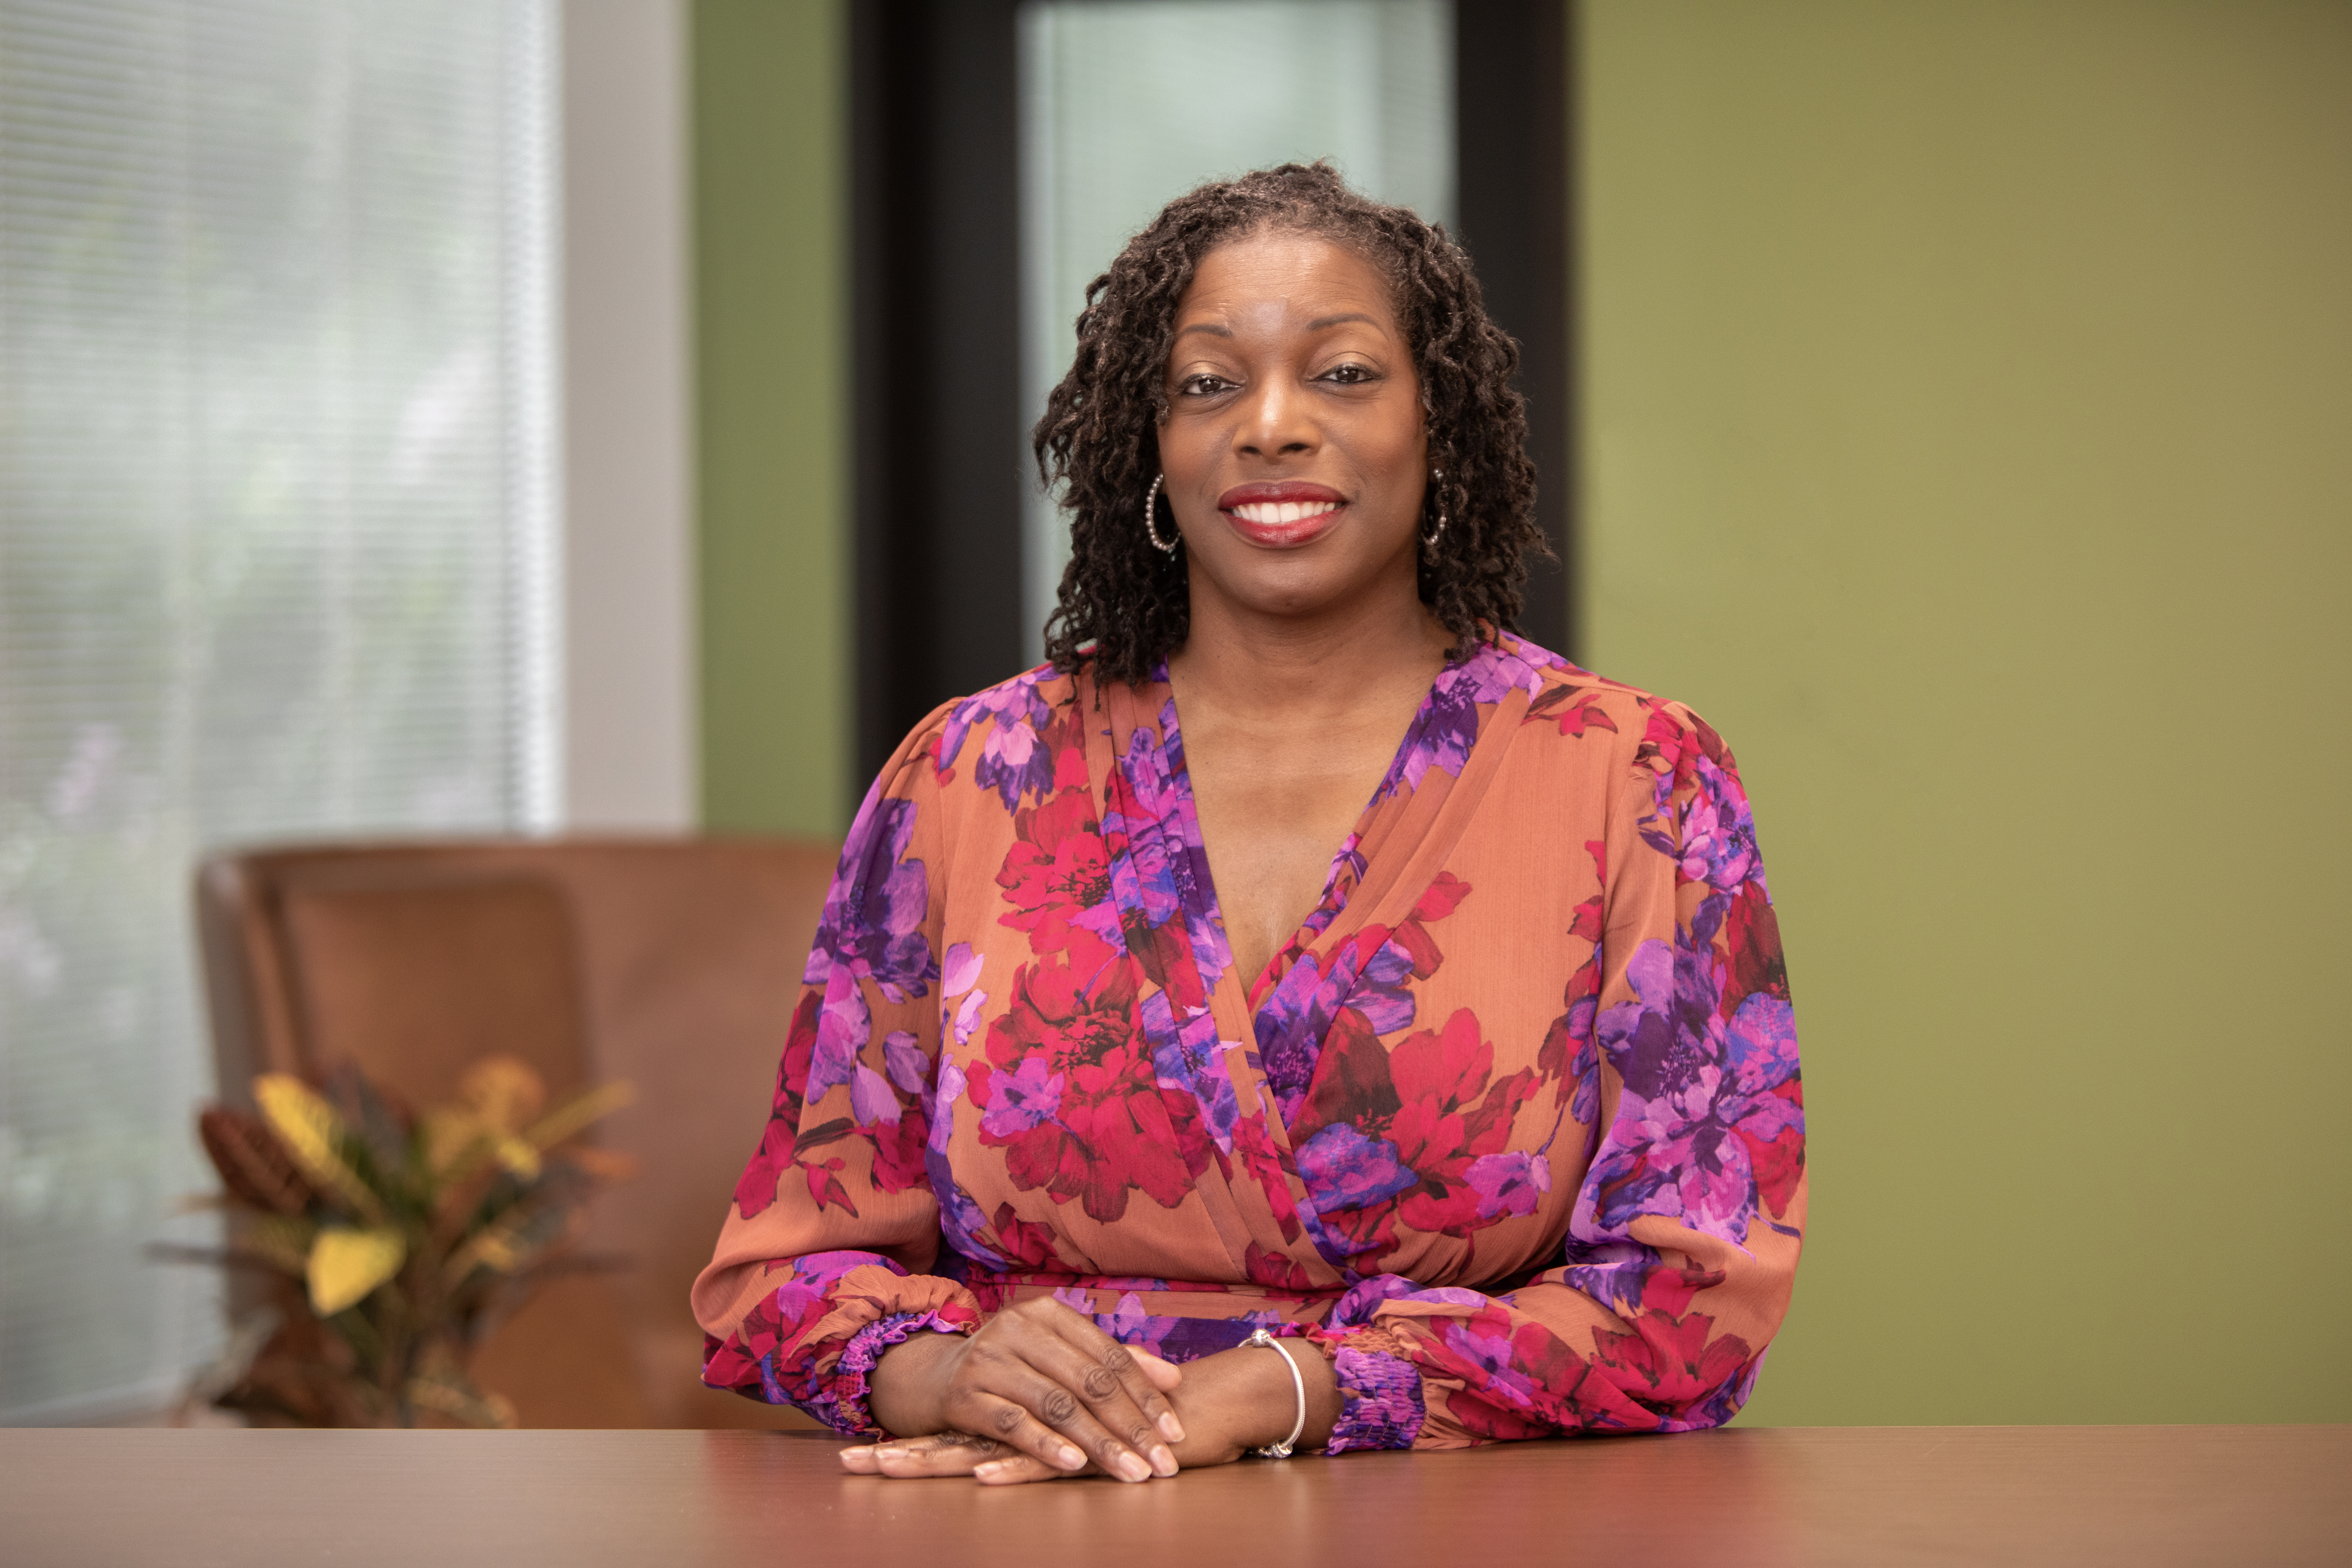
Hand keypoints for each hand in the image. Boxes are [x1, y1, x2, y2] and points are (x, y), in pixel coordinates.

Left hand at [843, 1333, 1341, 1485]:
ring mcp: (1055, 1434)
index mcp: (1024, 1424)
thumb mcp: (1081, 1441)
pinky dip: (1012, 1468)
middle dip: (901, 1454)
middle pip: (954, 1440)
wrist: (1201, 1411)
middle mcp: (1031, 1424)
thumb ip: (1049, 1439)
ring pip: (984, 1450)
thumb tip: (998, 1460)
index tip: (863, 1454)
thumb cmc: (1139, 1426)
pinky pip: (1042, 1461)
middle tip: (845, 1462)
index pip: (958, 1434)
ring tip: (882, 1468)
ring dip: (933, 1462)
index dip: (912, 1443)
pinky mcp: (1086, 1450)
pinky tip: (981, 1475)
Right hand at [849, 1299, 1185, 1482]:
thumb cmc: (1010, 1368)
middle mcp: (1018, 1329)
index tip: (1175, 1431)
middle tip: (1163, 1462)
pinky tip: (1075, 1465)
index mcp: (1047, 1313)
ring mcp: (989, 1361)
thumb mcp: (1056, 1355)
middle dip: (1131, 1425)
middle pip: (1088, 1381)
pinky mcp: (965, 1395)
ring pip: (1057, 1405)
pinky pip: (1013, 1423)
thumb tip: (1172, 1378)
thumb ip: (1110, 1363)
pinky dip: (1046, 1445)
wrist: (931, 1376)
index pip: (1109, 1355)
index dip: (1146, 1394)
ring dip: (1100, 1443)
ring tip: (1132, 1472)